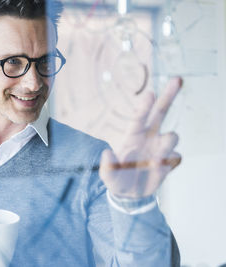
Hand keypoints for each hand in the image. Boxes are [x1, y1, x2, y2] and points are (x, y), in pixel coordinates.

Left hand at [99, 77, 182, 198]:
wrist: (130, 195)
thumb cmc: (117, 179)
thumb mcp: (108, 175)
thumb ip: (107, 166)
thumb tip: (107, 153)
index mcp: (132, 135)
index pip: (139, 117)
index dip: (145, 106)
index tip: (150, 94)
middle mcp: (149, 137)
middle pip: (161, 112)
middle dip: (168, 96)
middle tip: (177, 80)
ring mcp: (160, 148)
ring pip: (172, 136)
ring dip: (166, 144)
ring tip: (153, 161)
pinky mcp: (169, 161)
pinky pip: (176, 157)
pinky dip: (169, 162)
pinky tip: (159, 169)